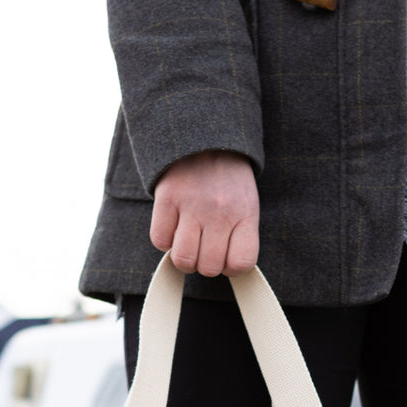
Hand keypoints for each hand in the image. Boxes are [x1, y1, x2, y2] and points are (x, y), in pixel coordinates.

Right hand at [150, 151, 259, 277]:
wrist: (205, 136)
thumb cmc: (228, 180)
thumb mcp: (246, 204)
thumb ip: (240, 236)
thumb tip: (225, 270)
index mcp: (245, 214)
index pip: (241, 263)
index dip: (231, 267)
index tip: (226, 256)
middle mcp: (220, 212)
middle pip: (208, 267)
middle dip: (205, 263)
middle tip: (204, 245)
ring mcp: (192, 205)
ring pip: (183, 260)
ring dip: (184, 257)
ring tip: (188, 240)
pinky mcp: (167, 198)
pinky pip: (160, 241)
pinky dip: (164, 239)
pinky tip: (173, 225)